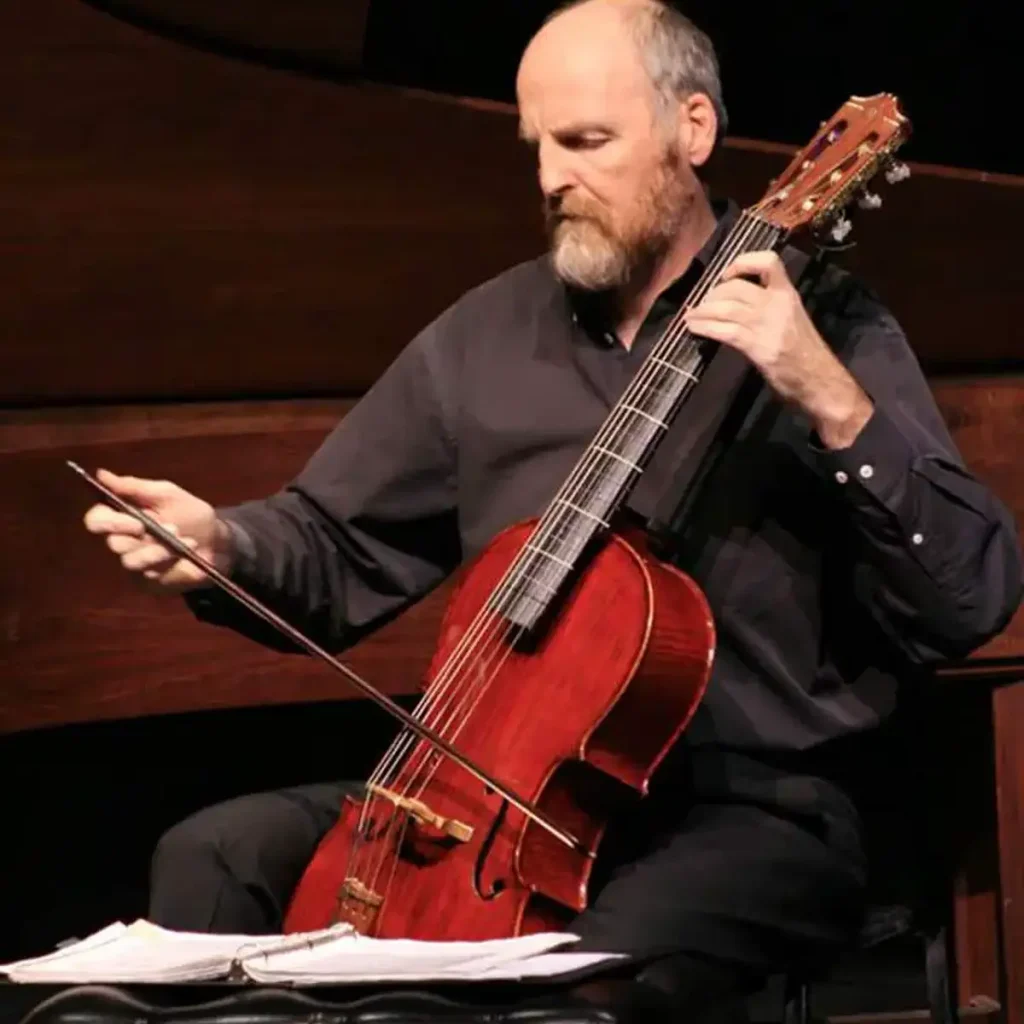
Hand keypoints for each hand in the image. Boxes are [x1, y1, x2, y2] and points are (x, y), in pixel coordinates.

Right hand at [82, 470, 232, 591]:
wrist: (218, 541)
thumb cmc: (190, 514)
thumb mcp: (167, 494)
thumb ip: (135, 487)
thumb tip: (101, 474)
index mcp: (122, 517)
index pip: (95, 520)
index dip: (108, 522)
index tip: (137, 523)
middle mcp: (123, 542)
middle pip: (112, 544)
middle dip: (142, 537)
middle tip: (171, 529)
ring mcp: (135, 565)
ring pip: (131, 562)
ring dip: (160, 551)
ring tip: (186, 540)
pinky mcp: (149, 583)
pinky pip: (150, 577)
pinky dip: (171, 564)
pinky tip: (186, 556)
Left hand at [683, 251, 872, 447]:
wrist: (819, 380)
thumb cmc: (804, 353)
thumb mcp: (790, 320)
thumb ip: (768, 308)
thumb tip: (733, 304)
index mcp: (788, 294)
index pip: (768, 261)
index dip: (742, 262)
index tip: (726, 275)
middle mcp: (777, 303)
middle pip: (736, 287)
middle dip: (712, 295)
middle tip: (701, 306)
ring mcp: (767, 323)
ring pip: (726, 306)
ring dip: (702, 311)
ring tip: (690, 317)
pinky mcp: (757, 345)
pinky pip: (724, 330)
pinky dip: (704, 327)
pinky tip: (693, 329)